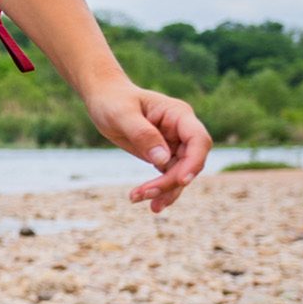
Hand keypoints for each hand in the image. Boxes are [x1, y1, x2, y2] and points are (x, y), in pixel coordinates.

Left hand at [86, 80, 210, 211]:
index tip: (182, 180)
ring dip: (165, 190)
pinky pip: (169, 176)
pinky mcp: (164, 155)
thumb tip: (163, 159)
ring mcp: (174, 144)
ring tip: (138, 199)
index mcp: (179, 114)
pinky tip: (150, 203)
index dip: (194, 161)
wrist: (104, 100)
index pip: (198, 140)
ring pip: (180, 173)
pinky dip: (160, 190)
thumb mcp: (122, 115)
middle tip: (145, 194)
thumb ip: (143, 134)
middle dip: (171, 181)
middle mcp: (182, 130)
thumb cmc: (113, 101)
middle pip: (190, 161)